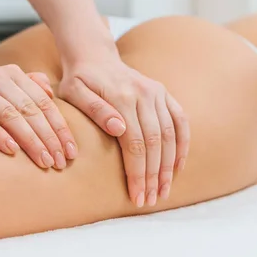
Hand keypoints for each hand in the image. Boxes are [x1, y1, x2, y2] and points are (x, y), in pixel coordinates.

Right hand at [0, 65, 76, 169]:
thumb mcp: (1, 86)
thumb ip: (26, 86)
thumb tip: (51, 92)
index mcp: (10, 73)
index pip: (42, 101)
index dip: (59, 126)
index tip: (70, 151)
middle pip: (28, 109)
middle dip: (48, 137)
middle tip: (59, 161)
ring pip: (8, 113)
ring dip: (28, 139)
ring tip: (42, 160)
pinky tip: (10, 150)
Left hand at [59, 56, 189, 207]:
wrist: (94, 56)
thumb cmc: (79, 80)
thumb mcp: (73, 92)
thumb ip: (94, 109)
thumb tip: (118, 129)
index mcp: (122, 96)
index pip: (134, 143)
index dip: (138, 173)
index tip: (136, 197)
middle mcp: (144, 93)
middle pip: (154, 142)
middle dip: (154, 175)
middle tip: (150, 200)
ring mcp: (157, 92)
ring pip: (170, 134)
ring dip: (169, 166)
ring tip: (164, 191)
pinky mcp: (163, 93)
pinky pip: (180, 121)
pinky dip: (183, 144)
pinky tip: (179, 166)